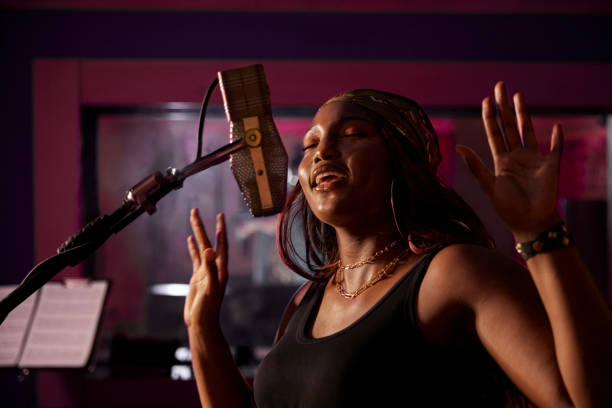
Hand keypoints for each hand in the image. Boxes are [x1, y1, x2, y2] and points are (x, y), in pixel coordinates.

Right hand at [184, 209, 227, 330]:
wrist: (202, 322)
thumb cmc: (208, 308)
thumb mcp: (210, 287)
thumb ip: (210, 269)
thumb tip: (209, 250)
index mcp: (220, 268)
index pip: (221, 244)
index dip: (220, 230)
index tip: (219, 215)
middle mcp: (214, 267)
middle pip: (208, 241)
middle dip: (203, 226)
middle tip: (196, 210)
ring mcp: (206, 271)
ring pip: (201, 247)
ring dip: (197, 233)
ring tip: (193, 219)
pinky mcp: (198, 276)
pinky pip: (195, 258)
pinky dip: (192, 248)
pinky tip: (190, 239)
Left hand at [456, 82, 562, 240]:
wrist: (530, 223)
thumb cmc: (508, 208)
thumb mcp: (489, 186)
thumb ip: (476, 166)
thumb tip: (458, 147)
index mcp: (501, 161)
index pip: (494, 133)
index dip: (490, 117)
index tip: (485, 99)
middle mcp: (516, 157)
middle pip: (509, 126)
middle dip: (504, 107)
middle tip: (500, 86)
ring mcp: (534, 160)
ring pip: (528, 131)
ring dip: (524, 114)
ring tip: (519, 96)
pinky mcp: (550, 167)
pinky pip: (554, 149)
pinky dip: (556, 138)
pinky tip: (556, 126)